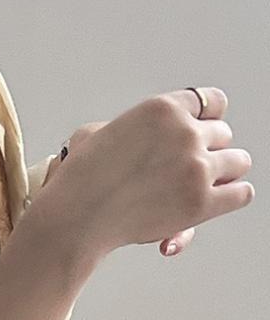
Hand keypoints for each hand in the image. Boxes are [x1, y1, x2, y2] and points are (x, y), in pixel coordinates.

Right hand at [39, 90, 253, 258]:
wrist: (76, 217)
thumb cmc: (79, 180)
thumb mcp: (97, 132)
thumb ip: (131, 128)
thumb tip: (141, 140)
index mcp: (162, 108)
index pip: (211, 102)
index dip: (206, 120)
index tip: (200, 133)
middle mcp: (185, 133)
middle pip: (223, 135)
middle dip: (208, 151)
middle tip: (188, 168)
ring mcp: (196, 168)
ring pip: (238, 162)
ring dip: (223, 174)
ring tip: (204, 185)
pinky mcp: (202, 203)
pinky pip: (241, 194)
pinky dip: (230, 198)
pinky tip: (215, 202)